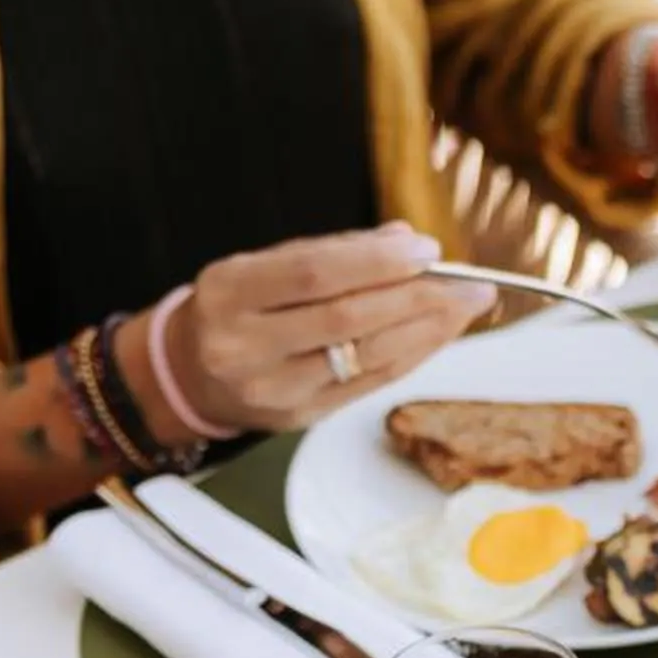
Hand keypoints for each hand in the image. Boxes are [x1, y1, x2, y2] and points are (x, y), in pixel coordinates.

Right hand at [158, 224, 495, 433]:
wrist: (190, 372)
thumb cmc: (238, 307)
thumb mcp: (263, 265)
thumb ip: (332, 250)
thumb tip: (405, 239)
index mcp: (230, 291)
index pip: (313, 273)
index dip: (375, 261)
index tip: (425, 248)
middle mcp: (244, 344)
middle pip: (346, 318)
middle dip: (417, 297)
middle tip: (467, 283)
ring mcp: (272, 388)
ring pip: (364, 356)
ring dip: (427, 330)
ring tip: (466, 307)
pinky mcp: (299, 418)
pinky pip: (369, 384)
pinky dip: (411, 356)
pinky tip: (438, 335)